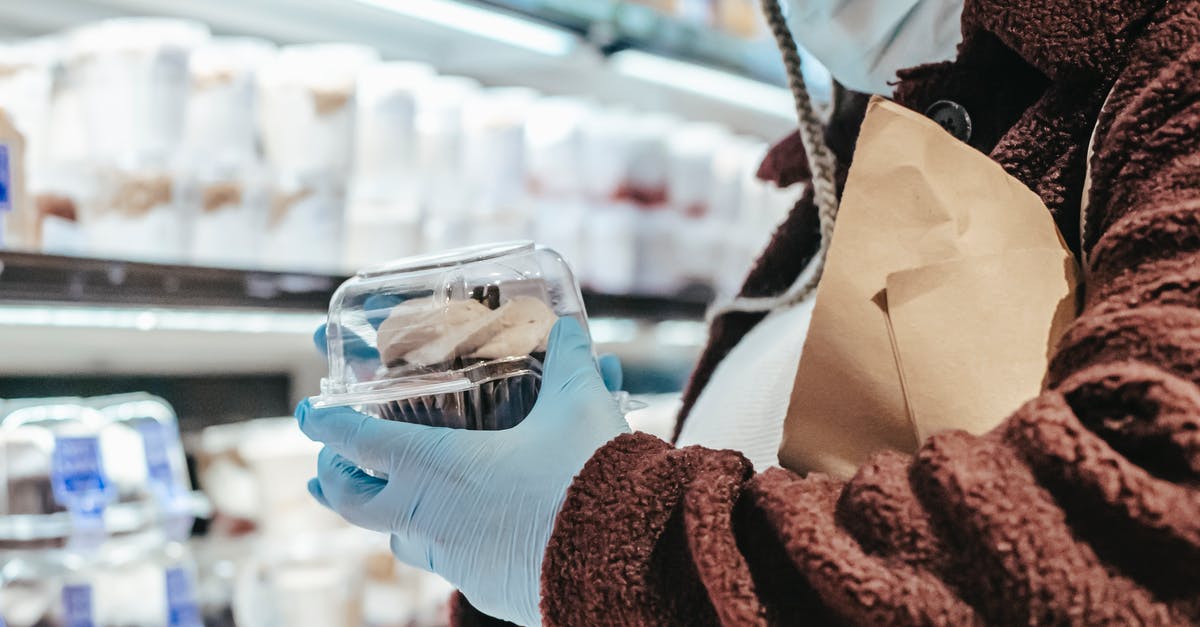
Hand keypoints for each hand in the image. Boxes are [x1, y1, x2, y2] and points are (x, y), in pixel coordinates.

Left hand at [297, 318, 629, 624]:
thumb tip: (566, 328)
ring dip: (385, 515)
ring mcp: (453, 559)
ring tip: (387, 499)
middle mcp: (430, 517)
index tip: (308, 415)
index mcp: (438, 467)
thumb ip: (569, 363)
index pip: (360, 442)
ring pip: (398, 538)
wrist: (622, 557)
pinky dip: (438, 540)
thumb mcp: (580, 406)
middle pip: (354, 503)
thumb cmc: (590, 477)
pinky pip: (445, 562)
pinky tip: (456, 530)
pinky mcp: (483, 587)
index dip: (327, 426)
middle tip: (325, 468)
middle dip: (333, 481)